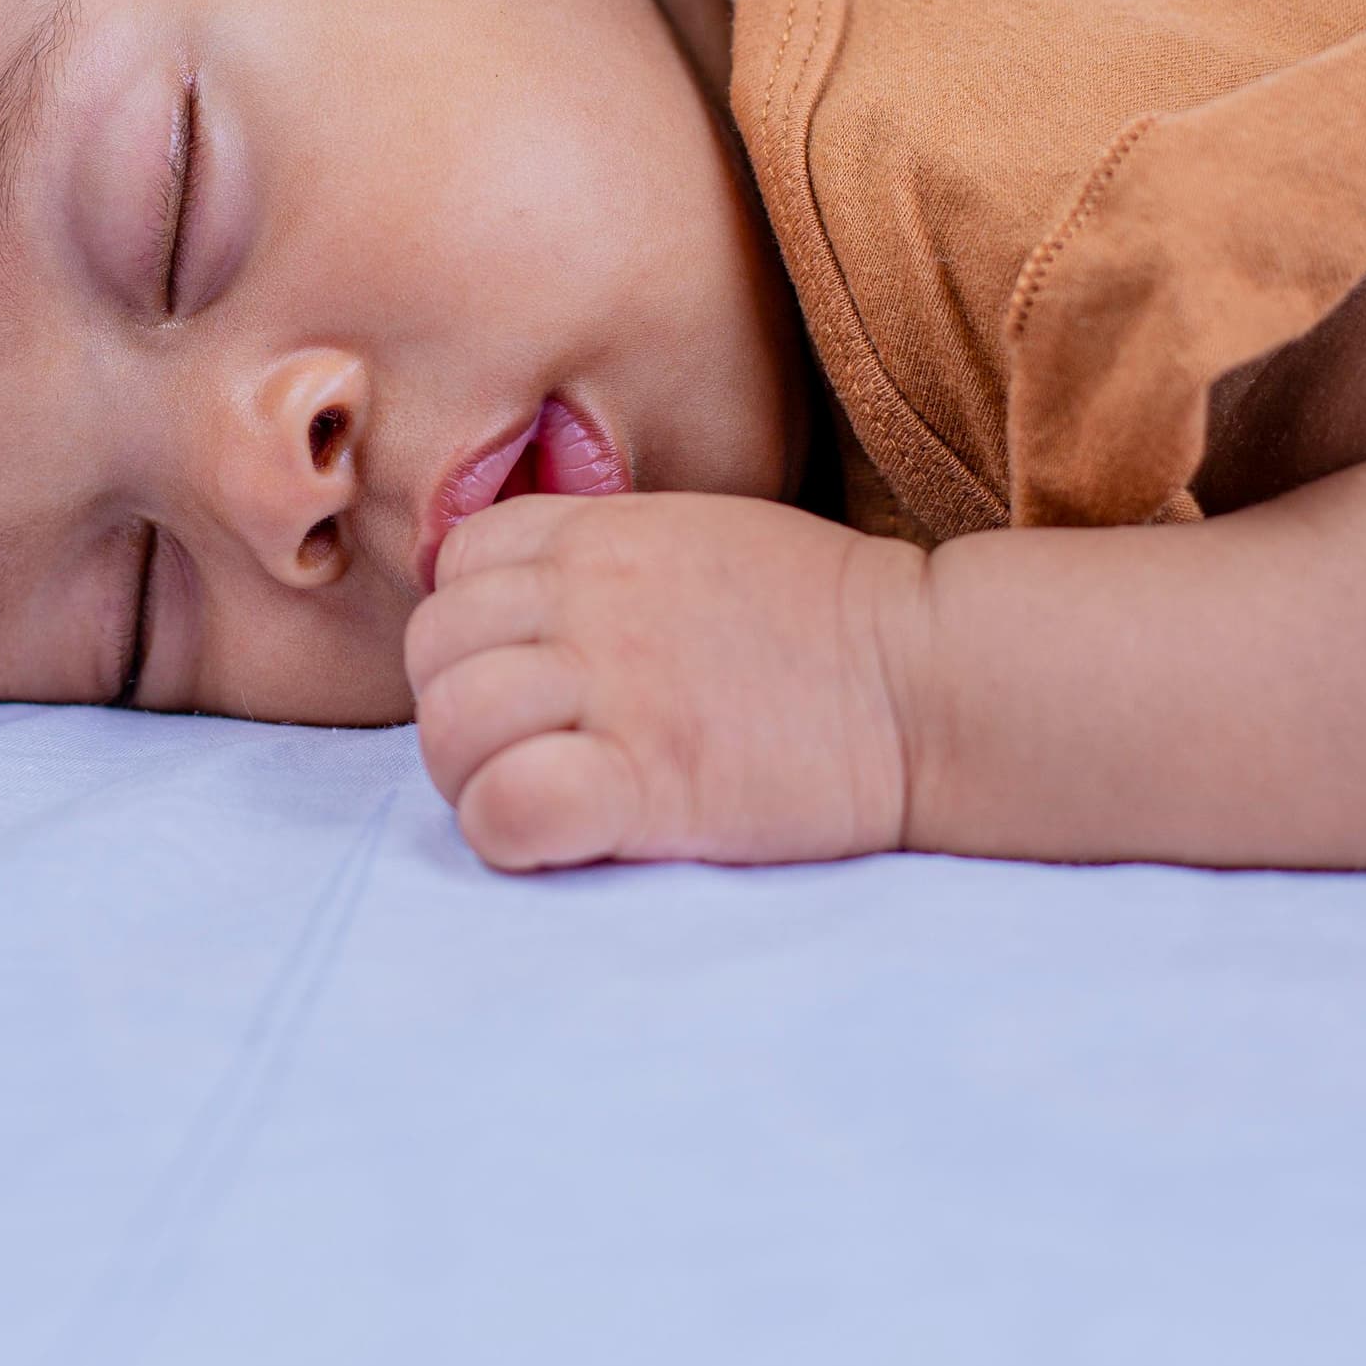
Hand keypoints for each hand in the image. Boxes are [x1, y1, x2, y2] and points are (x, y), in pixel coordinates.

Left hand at [404, 491, 925, 871]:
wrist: (931, 680)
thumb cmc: (827, 621)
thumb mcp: (697, 538)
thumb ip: (603, 563)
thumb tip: (526, 610)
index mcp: (598, 533)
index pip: (457, 568)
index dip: (474, 630)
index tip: (527, 673)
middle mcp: (588, 598)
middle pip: (434, 650)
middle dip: (460, 707)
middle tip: (529, 749)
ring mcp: (614, 685)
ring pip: (451, 724)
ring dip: (474, 774)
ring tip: (542, 792)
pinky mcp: (647, 778)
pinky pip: (508, 805)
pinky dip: (511, 829)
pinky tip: (566, 832)